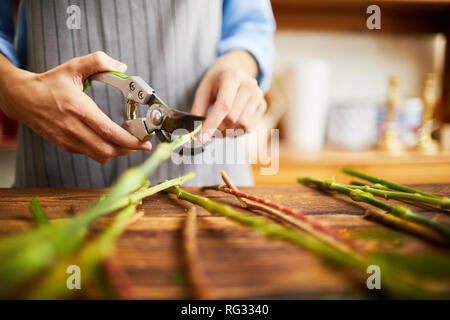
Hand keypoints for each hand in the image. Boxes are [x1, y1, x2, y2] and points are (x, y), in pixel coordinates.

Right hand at [0, 51, 150, 163]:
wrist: (22, 98)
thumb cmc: (48, 84)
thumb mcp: (73, 67)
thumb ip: (98, 61)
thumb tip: (121, 66)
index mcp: (77, 108)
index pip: (108, 131)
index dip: (129, 140)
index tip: (144, 141)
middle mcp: (73, 128)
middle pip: (107, 149)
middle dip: (128, 149)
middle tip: (140, 141)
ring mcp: (68, 140)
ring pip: (100, 156)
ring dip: (118, 151)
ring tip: (127, 140)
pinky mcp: (66, 146)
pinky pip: (91, 154)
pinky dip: (105, 150)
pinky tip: (110, 139)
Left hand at [191, 50, 266, 142]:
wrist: (234, 72)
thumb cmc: (216, 83)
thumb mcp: (203, 90)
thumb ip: (198, 108)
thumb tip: (196, 130)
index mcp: (232, 77)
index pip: (224, 105)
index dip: (212, 124)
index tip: (201, 138)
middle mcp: (249, 85)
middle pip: (233, 118)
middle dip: (218, 129)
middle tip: (209, 131)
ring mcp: (258, 95)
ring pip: (243, 125)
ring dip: (228, 132)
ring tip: (219, 127)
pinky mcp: (262, 105)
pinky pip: (250, 127)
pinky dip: (237, 132)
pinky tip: (230, 125)